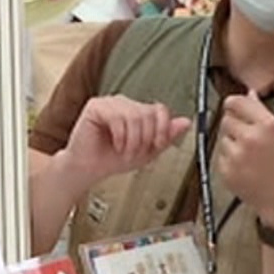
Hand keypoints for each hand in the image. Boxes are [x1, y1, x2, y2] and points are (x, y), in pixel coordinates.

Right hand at [58, 95, 192, 186]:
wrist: (88, 170)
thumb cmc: (111, 159)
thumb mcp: (146, 152)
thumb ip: (165, 136)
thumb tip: (185, 122)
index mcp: (138, 112)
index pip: (160, 109)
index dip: (162, 129)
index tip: (157, 144)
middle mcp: (125, 105)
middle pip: (149, 113)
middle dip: (145, 139)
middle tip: (136, 153)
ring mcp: (110, 104)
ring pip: (135, 116)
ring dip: (133, 141)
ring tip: (125, 151)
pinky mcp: (96, 107)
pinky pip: (117, 117)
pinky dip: (120, 136)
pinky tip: (116, 145)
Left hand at [213, 93, 273, 225]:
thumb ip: (262, 113)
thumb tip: (249, 95)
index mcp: (268, 125)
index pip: (237, 102)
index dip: (234, 104)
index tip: (235, 108)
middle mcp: (250, 137)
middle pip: (226, 118)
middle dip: (234, 125)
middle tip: (247, 137)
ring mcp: (237, 155)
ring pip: (222, 137)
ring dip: (231, 143)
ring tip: (250, 157)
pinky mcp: (227, 170)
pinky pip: (221, 156)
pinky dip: (229, 160)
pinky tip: (246, 168)